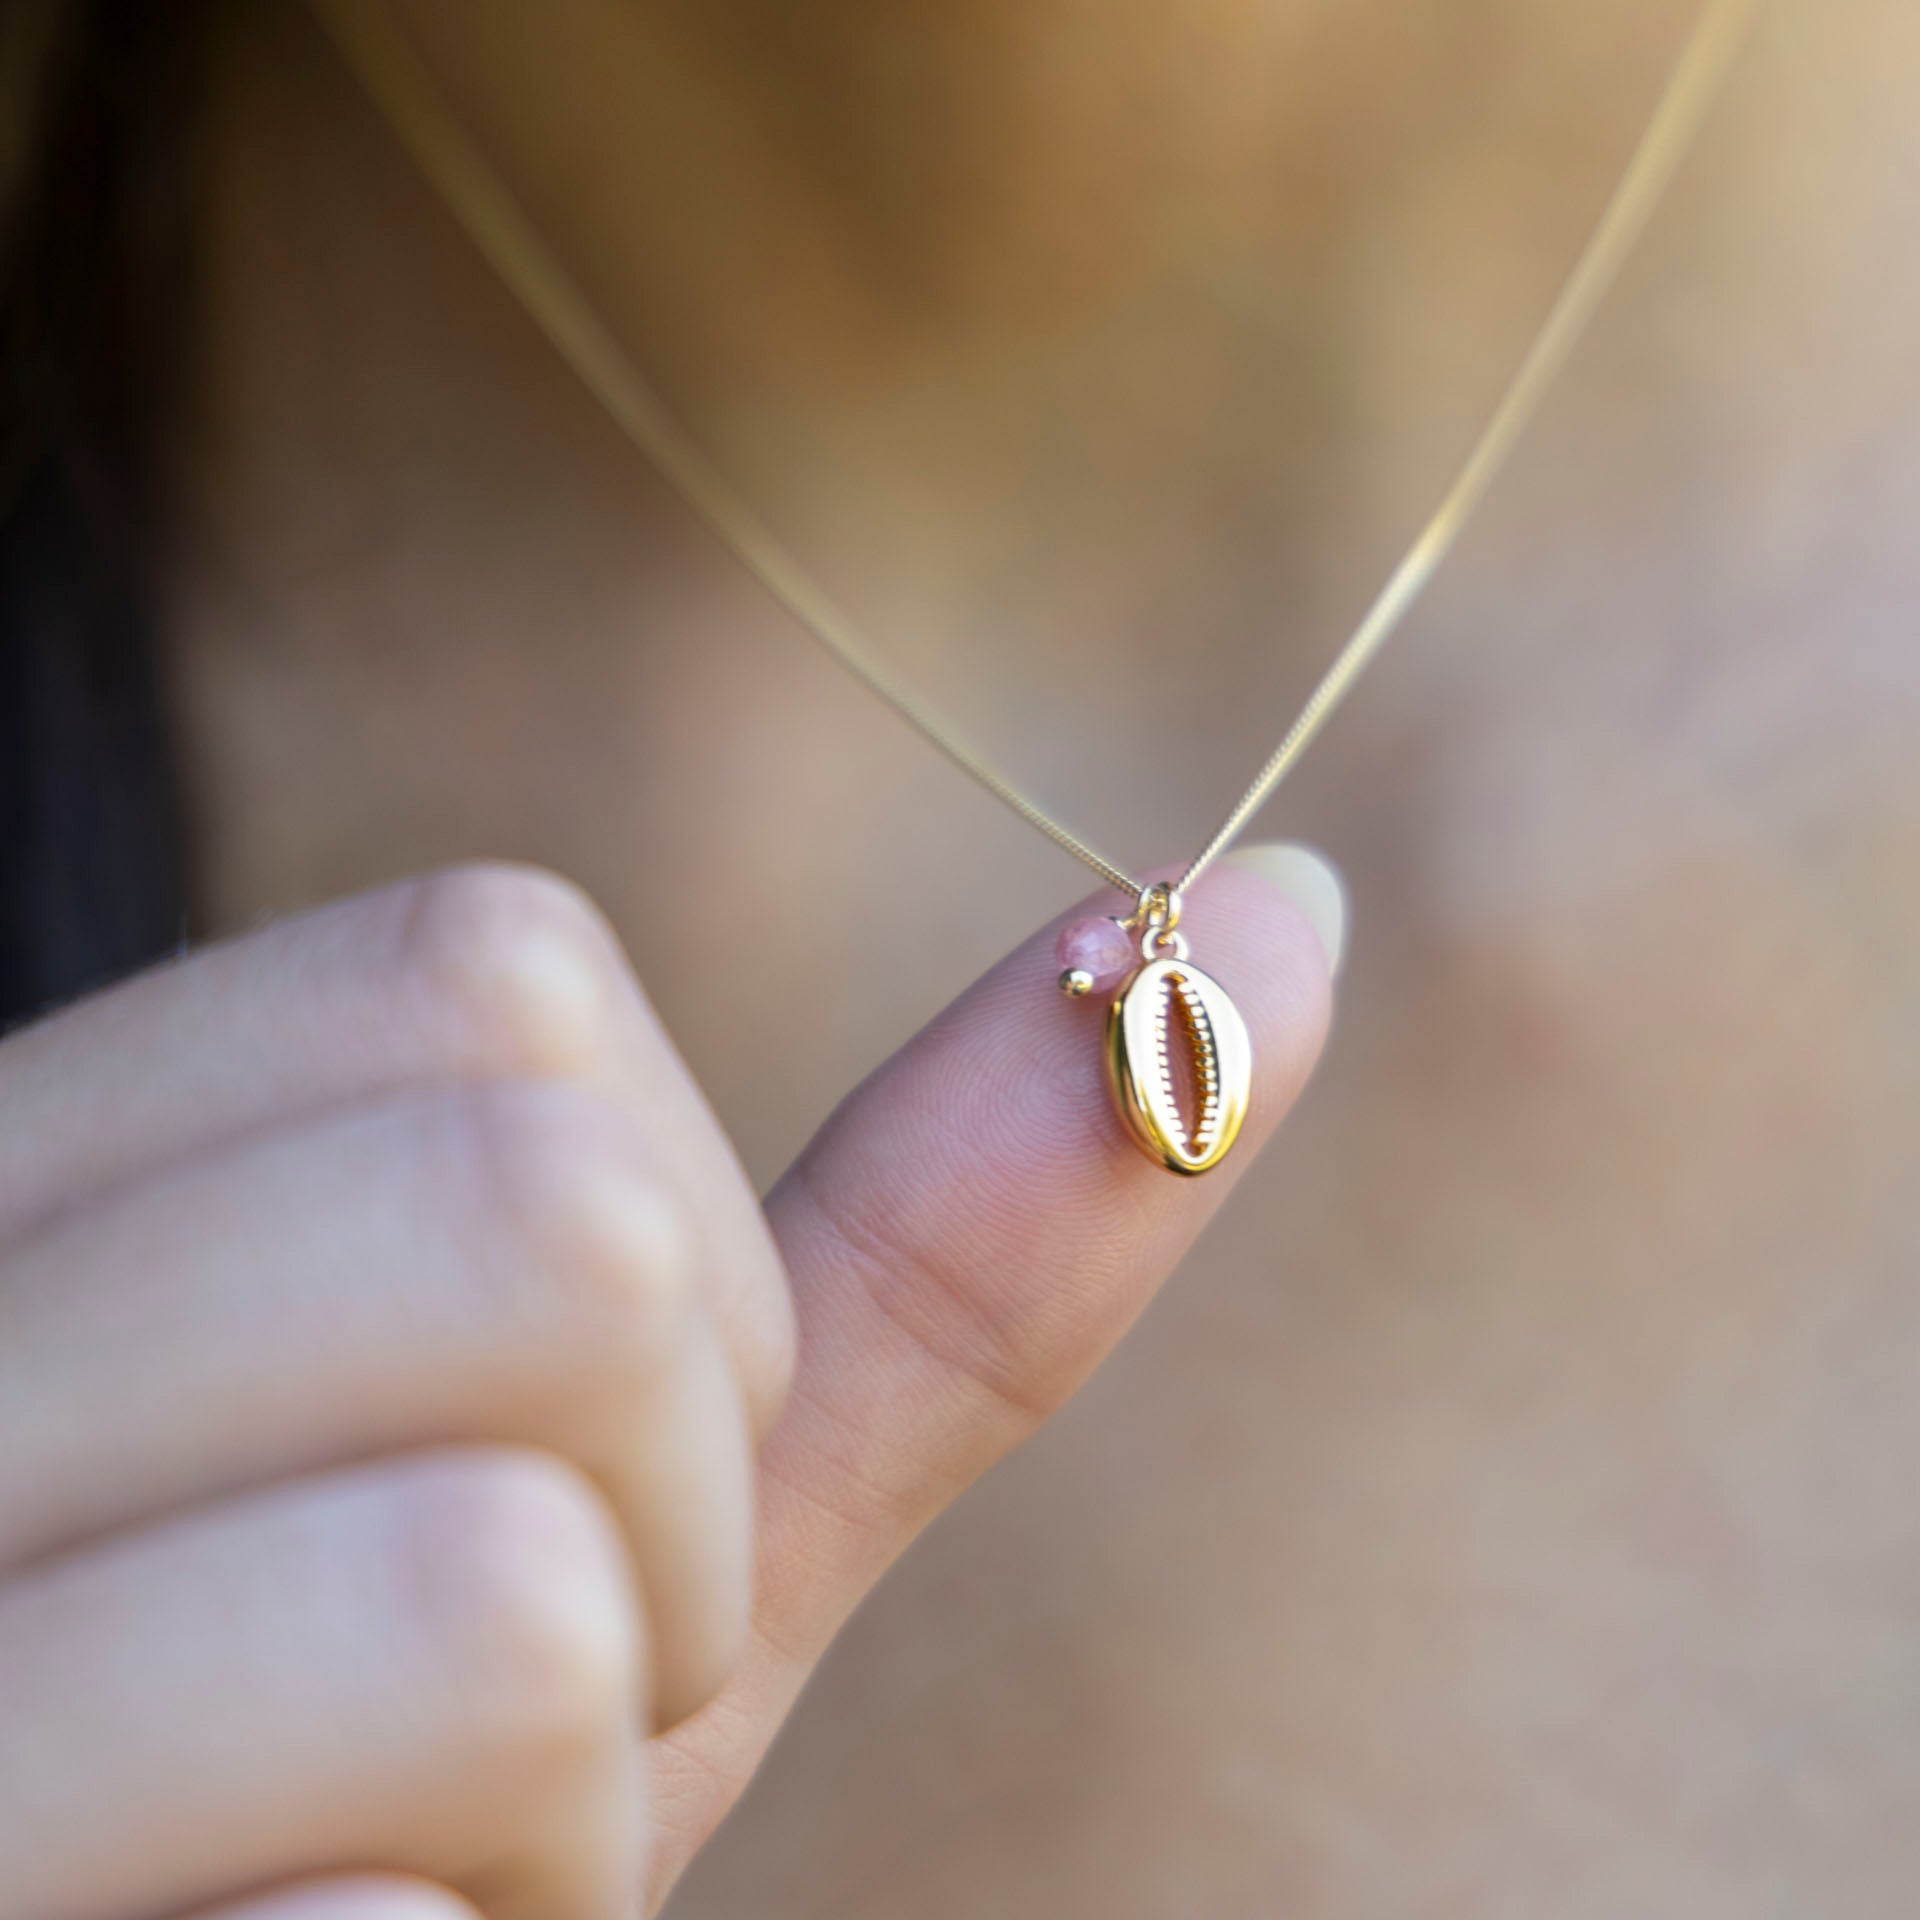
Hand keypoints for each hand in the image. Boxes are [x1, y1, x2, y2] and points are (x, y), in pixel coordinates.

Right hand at [0, 858, 1329, 1919]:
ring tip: (384, 1849)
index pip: (485, 975)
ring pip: (499, 1587)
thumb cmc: (420, 1775)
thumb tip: (1288, 912)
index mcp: (63, 1186)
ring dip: (564, 1787)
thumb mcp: (666, 1503)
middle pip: (540, 1226)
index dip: (655, 1248)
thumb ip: (936, 1242)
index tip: (578, 1453)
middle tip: (489, 1692)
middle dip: (659, 1515)